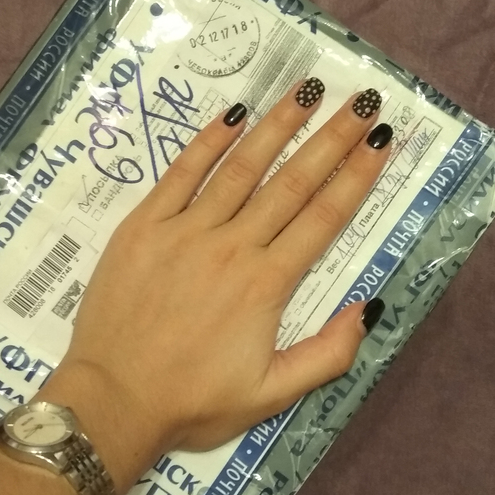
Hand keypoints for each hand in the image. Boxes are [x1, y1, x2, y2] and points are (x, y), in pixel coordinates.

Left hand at [47, 79, 390, 491]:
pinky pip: (180, 174)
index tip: (381, 141)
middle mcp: (231, 246)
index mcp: (266, 285)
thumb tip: (366, 308)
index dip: (357, 177)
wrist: (113, 401)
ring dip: (277, 126)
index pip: (323, 218)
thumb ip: (327, 355)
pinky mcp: (143, 227)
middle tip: (362, 102)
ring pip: (240, 168)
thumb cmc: (193, 402)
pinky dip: (207, 143)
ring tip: (307, 92)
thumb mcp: (272, 396)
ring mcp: (184, 231)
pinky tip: (232, 116)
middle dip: (331, 139)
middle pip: (291, 183)